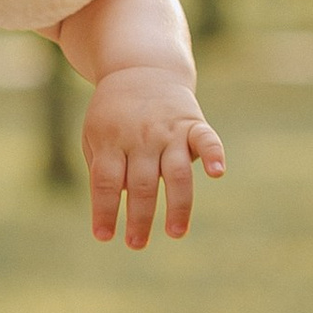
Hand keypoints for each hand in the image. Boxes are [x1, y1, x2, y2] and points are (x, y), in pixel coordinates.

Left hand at [81, 65, 225, 247]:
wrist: (141, 68)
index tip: (105, 237)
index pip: (105, 182)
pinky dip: (214, 154)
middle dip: (140, 217)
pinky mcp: (192, 123)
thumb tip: (113, 207)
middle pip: (139, 183)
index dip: (104, 210)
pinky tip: (217, 173)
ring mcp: (168, 131)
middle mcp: (141, 137)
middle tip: (137, 244)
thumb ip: (101, 169)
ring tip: (176, 233)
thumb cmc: (114, 115)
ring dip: (178, 205)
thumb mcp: (94, 135)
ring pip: (175, 172)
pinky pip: (206, 140)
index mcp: (111, 141)